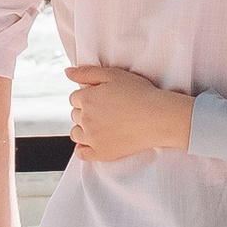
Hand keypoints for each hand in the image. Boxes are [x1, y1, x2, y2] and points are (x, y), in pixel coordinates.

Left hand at [66, 65, 195, 160]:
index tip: (102, 98)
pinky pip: (81, 153)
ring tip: (102, 125)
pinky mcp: (101, 153)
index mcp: (86, 99)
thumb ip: (87, 72)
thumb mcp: (113, 74)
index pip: (75, 97)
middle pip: (75, 115)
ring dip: (84, 128)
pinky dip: (84, 148)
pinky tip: (94, 142)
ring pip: (76, 133)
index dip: (88, 96)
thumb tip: (67, 72)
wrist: (158, 117)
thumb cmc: (139, 93)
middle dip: (86, 111)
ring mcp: (92, 138)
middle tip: (106, 110)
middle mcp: (85, 119)